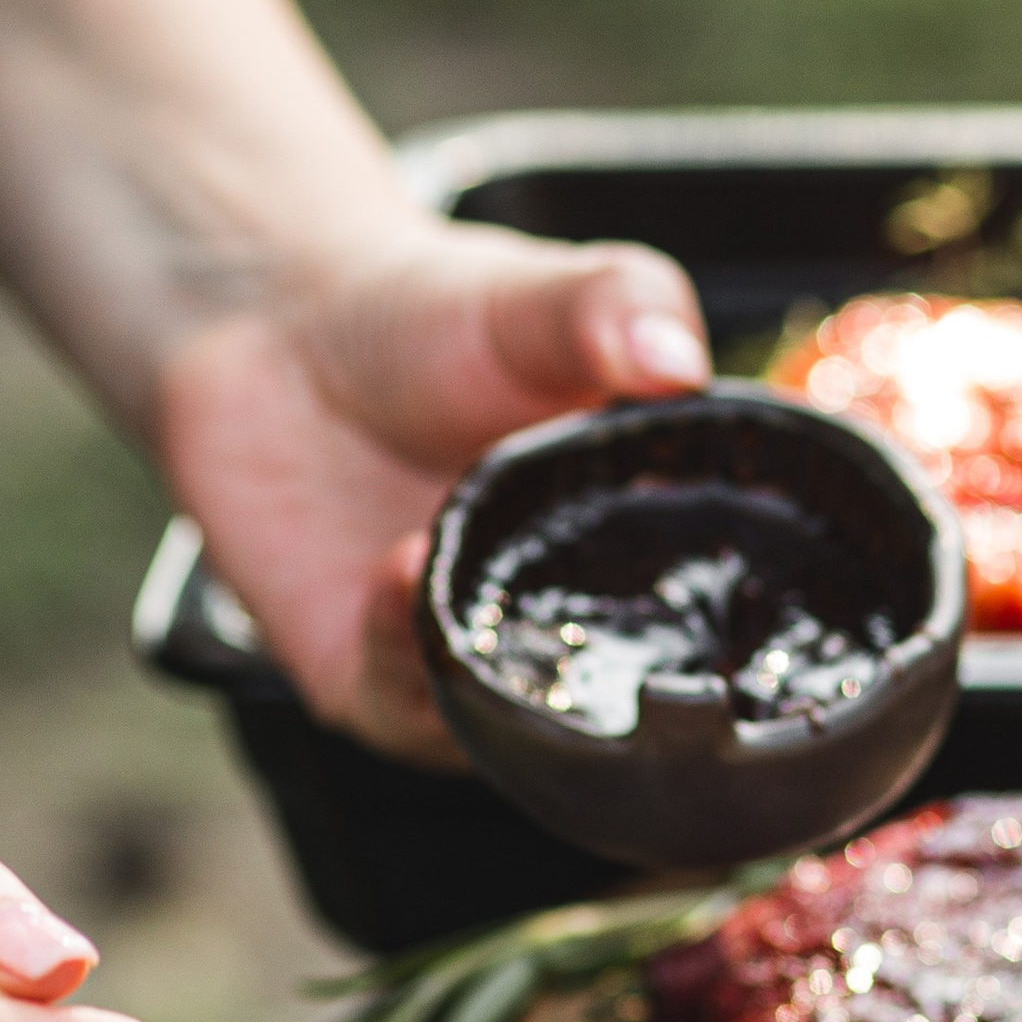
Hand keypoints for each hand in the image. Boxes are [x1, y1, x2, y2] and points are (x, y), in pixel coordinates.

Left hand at [157, 212, 710, 759]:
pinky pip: (409, 709)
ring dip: (501, 669)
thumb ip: (621, 307)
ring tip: (454, 554)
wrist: (279, 334)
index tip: (740, 590)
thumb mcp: (546, 297)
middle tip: (614, 628)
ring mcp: (478, 659)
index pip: (720, 613)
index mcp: (641, 545)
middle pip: (627, 700)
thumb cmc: (434, 320)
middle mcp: (569, 622)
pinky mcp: (380, 685)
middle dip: (627, 688)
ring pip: (516, 725)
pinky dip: (407, 652)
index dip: (743, 623)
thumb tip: (676, 355)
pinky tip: (397, 566)